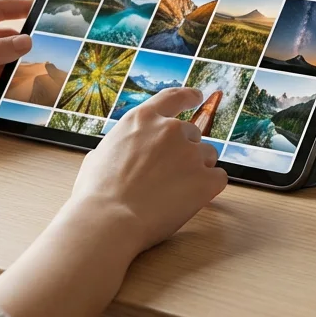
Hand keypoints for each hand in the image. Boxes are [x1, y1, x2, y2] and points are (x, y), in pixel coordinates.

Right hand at [65, 86, 227, 253]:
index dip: (188, 96)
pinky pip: (218, 178)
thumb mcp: (99, 154)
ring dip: (197, 169)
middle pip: (192, 134)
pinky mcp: (206, 179)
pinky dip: (208, 188)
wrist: (108, 221)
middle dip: (185, 151)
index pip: (173, 97)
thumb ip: (120, 146)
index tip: (197, 96)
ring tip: (173, 191)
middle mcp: (170, 130)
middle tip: (169, 175)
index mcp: (143, 119)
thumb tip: (122, 151)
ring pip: (208, 155)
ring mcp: (190, 153)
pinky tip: (189, 200)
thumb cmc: (96, 194)